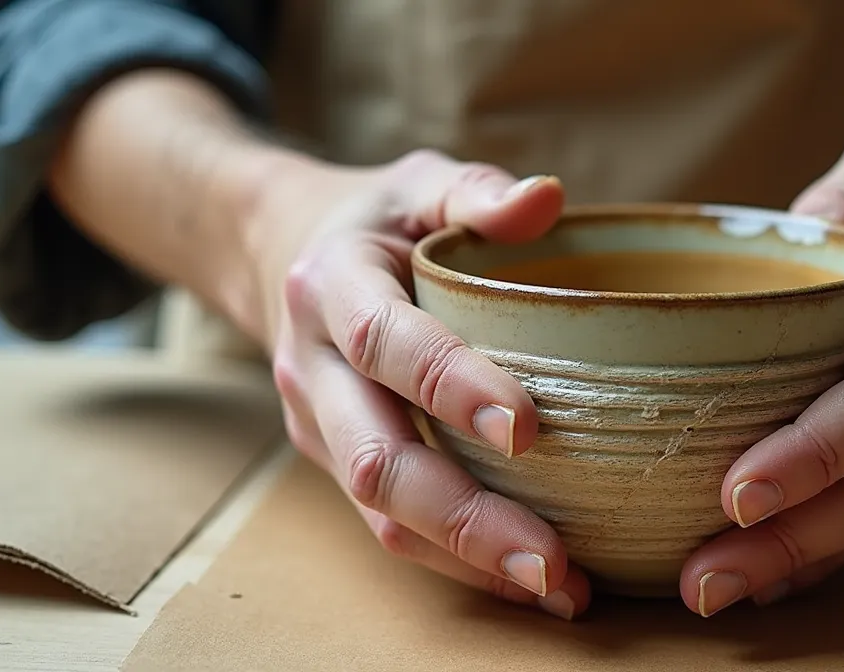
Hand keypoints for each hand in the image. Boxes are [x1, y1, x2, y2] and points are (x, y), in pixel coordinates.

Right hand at [252, 151, 587, 619]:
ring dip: (467, 558)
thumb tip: (548, 197)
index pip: (383, 343)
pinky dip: (458, 562)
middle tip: (553, 556)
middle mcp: (314, 369)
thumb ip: (476, 191)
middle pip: (377, 458)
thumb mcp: (419, 182)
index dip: (448, 385)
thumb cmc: (377, 219)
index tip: (525, 426)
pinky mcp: (337, 463)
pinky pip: (391, 526)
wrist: (285, 254)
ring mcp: (319, 427)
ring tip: (558, 588)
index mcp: (330, 287)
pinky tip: (529, 580)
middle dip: (464, 515)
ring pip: (381, 512)